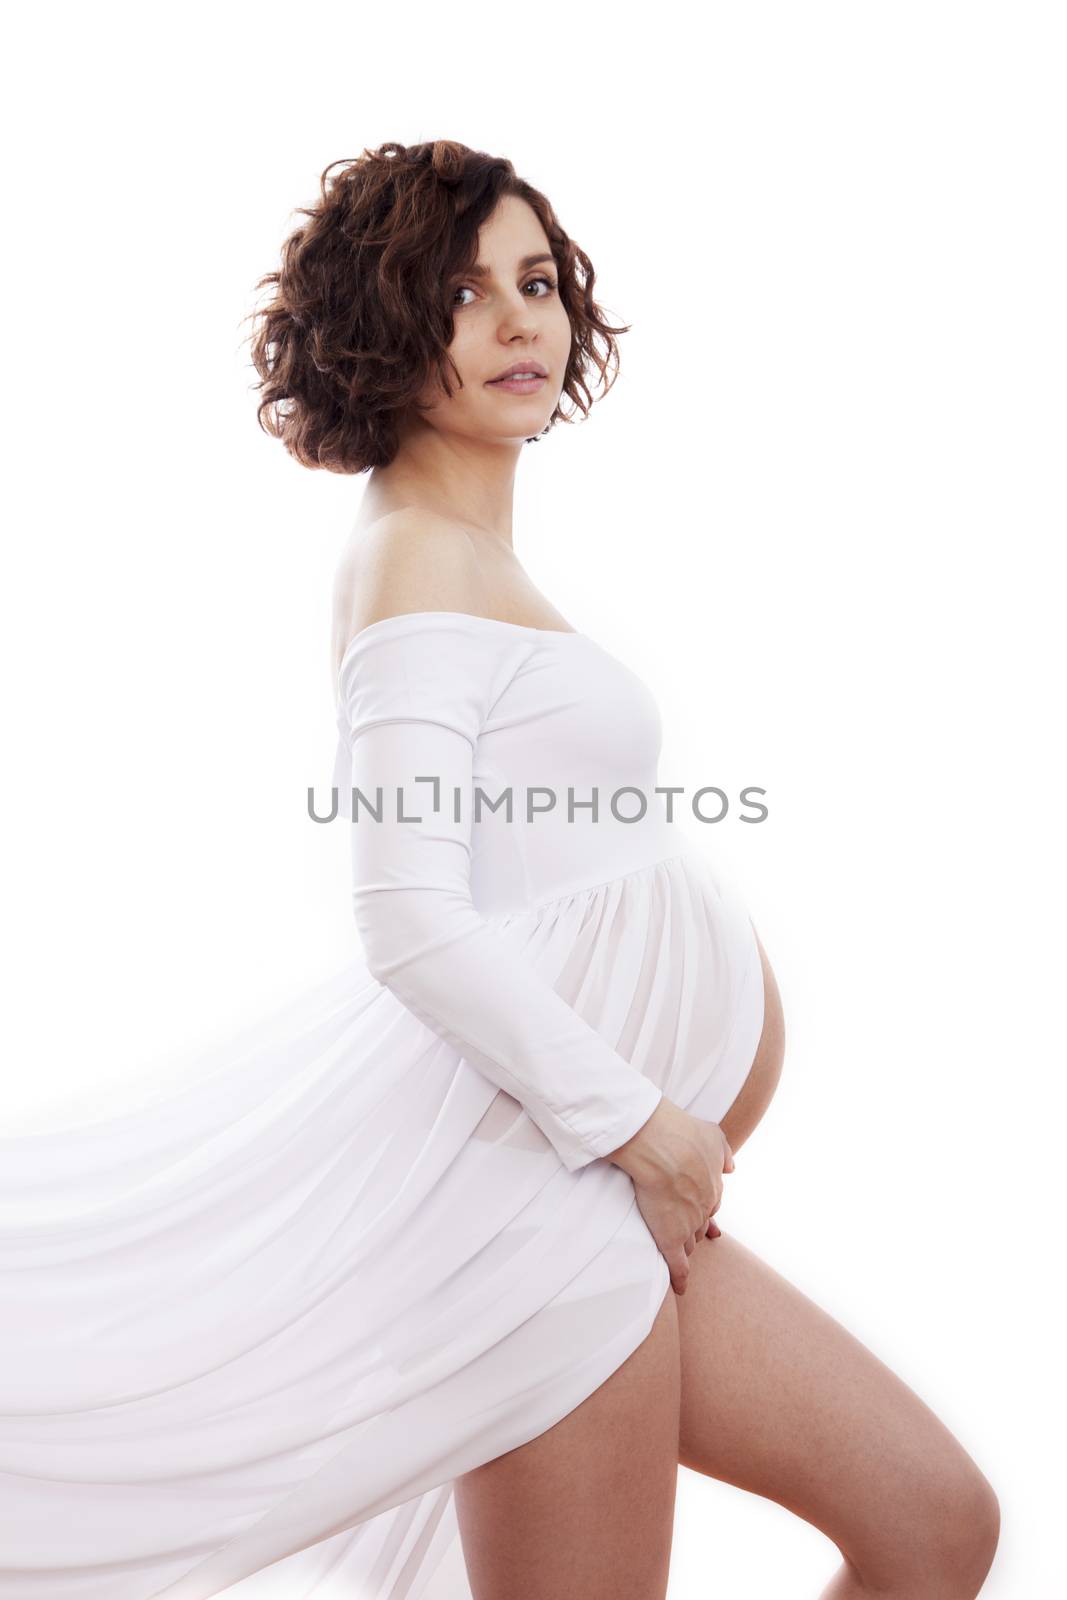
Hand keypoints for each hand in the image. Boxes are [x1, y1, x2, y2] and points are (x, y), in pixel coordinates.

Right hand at [616, 1102, 733, 1295]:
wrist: (664, 1147)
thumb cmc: (684, 1135)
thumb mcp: (713, 1136)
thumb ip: (723, 1152)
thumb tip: (731, 1167)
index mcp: (713, 1185)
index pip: (712, 1202)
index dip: (707, 1207)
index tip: (705, 1213)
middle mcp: (704, 1207)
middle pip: (702, 1223)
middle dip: (699, 1228)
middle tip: (696, 1235)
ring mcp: (688, 1225)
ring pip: (690, 1243)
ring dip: (688, 1248)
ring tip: (684, 1255)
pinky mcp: (670, 1238)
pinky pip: (677, 1264)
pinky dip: (680, 1278)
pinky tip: (680, 1288)